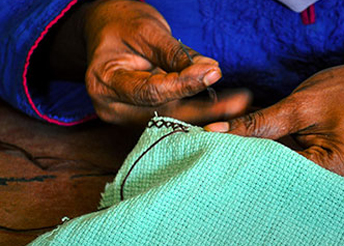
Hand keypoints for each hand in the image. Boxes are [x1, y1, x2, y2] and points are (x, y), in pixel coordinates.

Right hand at [74, 0, 249, 123]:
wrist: (108, 33)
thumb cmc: (123, 26)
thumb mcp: (148, 32)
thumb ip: (176, 54)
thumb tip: (211, 70)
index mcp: (104, 83)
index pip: (150, 91)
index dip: (184, 84)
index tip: (213, 73)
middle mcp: (113, 108)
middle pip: (166, 112)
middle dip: (206, 108)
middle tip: (239, 102)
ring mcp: (127, 119)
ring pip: (175, 120)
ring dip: (210, 114)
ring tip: (239, 105)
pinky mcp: (143, 122)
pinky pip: (175, 119)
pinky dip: (201, 113)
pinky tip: (226, 108)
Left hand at [204, 62, 343, 179]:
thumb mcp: (301, 105)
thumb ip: (260, 123)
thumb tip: (217, 132)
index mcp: (336, 171)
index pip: (280, 171)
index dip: (245, 161)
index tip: (212, 151)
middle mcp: (335, 184)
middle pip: (281, 179)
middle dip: (249, 164)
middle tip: (213, 153)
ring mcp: (330, 179)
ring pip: (284, 174)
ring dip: (258, 160)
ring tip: (225, 151)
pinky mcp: (324, 170)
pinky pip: (292, 166)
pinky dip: (272, 155)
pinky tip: (247, 146)